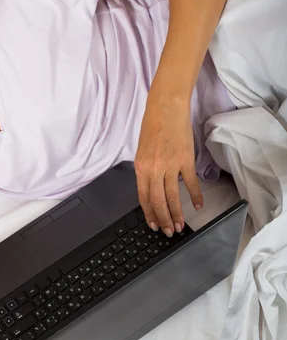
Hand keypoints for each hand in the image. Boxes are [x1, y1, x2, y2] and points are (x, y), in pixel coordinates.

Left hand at [134, 94, 203, 236]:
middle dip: (163, 219)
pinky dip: (196, 196)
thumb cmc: (153, 126)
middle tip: (168, 231)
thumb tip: (150, 186)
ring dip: (177, 213)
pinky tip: (198, 206)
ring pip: (173, 196)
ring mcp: (170, 165)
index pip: (143, 197)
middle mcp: (154, 169)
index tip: (152, 225)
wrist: (166, 108)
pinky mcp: (186, 160)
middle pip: (158, 201)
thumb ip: (146, 169)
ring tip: (180, 225)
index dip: (148, 213)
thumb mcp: (142, 150)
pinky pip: (191, 183)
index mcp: (141, 167)